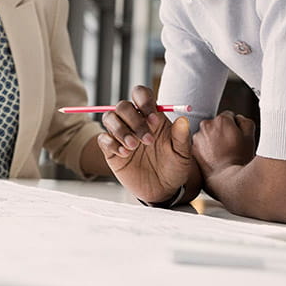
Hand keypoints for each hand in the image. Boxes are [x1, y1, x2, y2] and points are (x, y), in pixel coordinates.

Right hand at [96, 85, 193, 202]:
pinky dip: (111, 143)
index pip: (141, 95)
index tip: (154, 119)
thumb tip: (182, 119)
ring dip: (120, 130)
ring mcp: (121, 135)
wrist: (163, 190)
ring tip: (133, 147)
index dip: (144, 102)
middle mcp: (134, 122)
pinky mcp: (111, 150)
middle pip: (123, 106)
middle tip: (147, 140)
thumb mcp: (182, 154)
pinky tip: (124, 154)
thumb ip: (182, 137)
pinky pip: (102, 139)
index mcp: (151, 116)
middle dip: (133, 120)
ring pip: (109, 118)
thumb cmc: (174, 168)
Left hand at [192, 111, 255, 179]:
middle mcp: (206, 126)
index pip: (229, 117)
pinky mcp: (192, 149)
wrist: (226, 180)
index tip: (236, 137)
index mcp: (222, 120)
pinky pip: (200, 146)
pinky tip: (213, 158)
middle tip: (230, 146)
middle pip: (216, 125)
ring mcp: (197, 138)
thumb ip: (244, 122)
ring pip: (207, 135)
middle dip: (222, 132)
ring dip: (212, 141)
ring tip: (222, 154)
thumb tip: (238, 119)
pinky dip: (205, 150)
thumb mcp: (250, 137)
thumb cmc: (239, 160)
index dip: (234, 127)